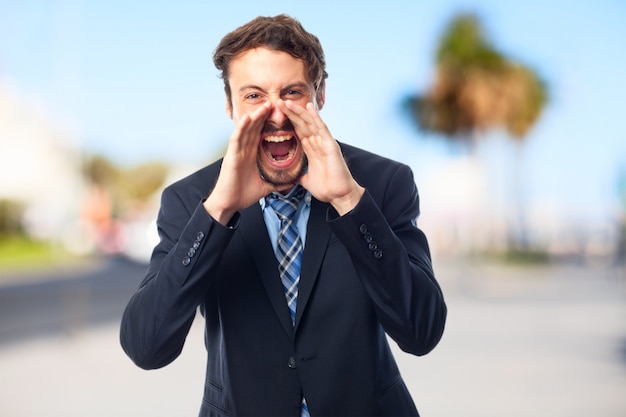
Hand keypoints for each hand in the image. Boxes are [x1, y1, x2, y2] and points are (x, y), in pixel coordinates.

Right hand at [204, 102, 275, 224]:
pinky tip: (247, 118)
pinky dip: (241, 127)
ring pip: (246, 129)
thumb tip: (292, 181)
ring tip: (265, 105)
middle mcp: (245, 150)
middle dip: (265, 115)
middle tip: (276, 103)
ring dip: (255, 116)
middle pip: (255, 128)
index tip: (282, 115)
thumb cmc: (243, 194)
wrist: (229, 204)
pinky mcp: (231, 155)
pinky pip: (236, 138)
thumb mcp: (266, 186)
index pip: (262, 135)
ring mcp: (237, 151)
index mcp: (252, 154)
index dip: (271, 124)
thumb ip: (278, 181)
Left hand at [278, 100, 363, 214]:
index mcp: (312, 150)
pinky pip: (321, 128)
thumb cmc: (327, 188)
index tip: (276, 114)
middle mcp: (318, 143)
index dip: (288, 122)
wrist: (339, 196)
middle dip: (290, 113)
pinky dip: (315, 117)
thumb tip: (289, 177)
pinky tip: (309, 107)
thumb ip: (299, 175)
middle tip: (277, 102)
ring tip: (286, 102)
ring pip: (310, 123)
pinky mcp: (330, 145)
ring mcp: (324, 143)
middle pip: (302, 124)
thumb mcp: (306, 181)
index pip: (298, 131)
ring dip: (298, 112)